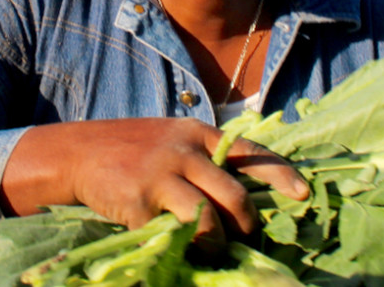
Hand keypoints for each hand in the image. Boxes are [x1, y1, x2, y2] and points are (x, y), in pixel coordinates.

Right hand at [0, 117, 308, 244]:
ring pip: (207, 219)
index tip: (303, 196)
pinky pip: (170, 234)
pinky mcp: (138, 202)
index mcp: (199, 133)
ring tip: (213, 250)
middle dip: (246, 225)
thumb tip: (239, 198)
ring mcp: (160, 176)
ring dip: (216, 243)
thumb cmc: (133, 148)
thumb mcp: (173, 139)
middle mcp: (184, 151)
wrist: (79, 152)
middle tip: (245, 239)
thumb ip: (204, 159)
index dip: (281, 175)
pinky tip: (174, 248)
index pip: (251, 153)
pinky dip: (178, 247)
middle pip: (234, 195)